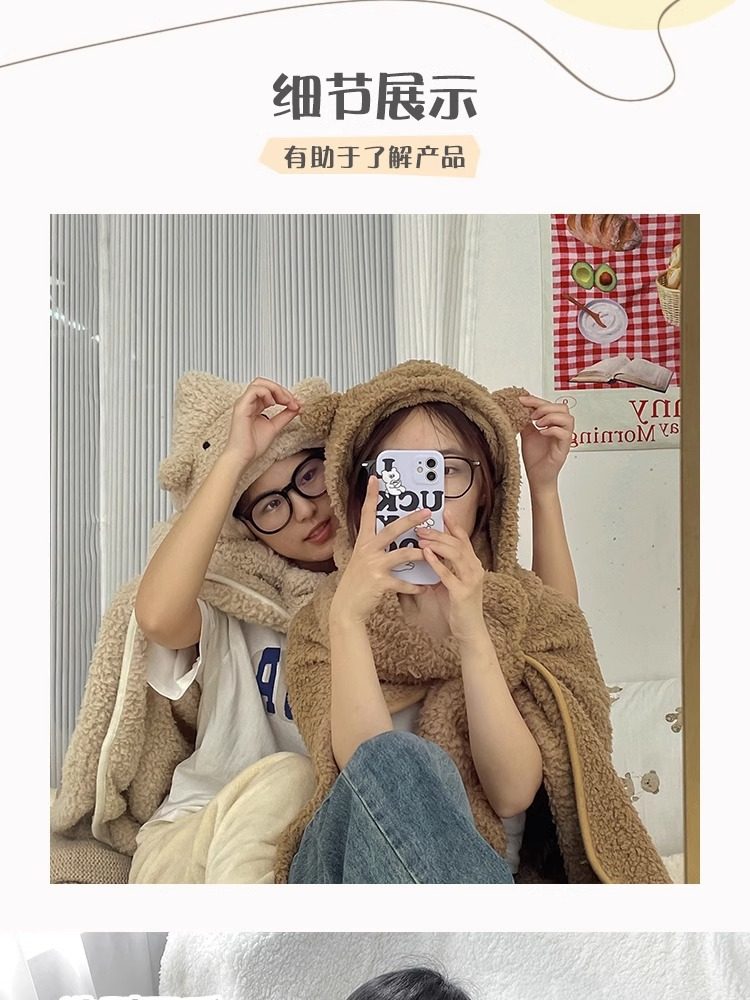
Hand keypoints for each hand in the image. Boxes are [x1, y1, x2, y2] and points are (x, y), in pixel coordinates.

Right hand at [223, 377, 300, 470]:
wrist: (244, 456)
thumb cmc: (253, 445)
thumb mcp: (275, 426)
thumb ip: (285, 416)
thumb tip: (297, 406)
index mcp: (255, 406)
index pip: (270, 391)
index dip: (285, 394)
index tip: (297, 404)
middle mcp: (248, 402)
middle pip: (264, 383)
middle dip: (281, 389)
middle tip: (292, 401)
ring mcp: (244, 403)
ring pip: (259, 383)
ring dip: (276, 389)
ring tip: (284, 401)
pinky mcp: (241, 406)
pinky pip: (254, 390)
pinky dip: (267, 393)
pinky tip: (273, 403)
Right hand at [331, 475, 427, 625]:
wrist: (346, 607)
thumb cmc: (358, 582)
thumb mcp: (362, 560)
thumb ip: (374, 547)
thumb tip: (391, 537)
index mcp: (363, 542)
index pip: (367, 514)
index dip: (371, 496)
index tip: (376, 479)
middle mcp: (367, 550)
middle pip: (392, 529)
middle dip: (411, 519)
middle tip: (427, 512)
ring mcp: (373, 565)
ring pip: (404, 554)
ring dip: (421, 555)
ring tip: (432, 555)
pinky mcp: (380, 582)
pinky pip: (404, 582)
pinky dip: (416, 585)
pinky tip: (424, 587)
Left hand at [415, 509, 485, 643]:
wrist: (469, 631)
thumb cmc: (457, 607)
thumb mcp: (451, 583)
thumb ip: (443, 567)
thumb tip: (424, 553)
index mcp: (472, 565)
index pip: (464, 539)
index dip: (454, 525)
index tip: (443, 511)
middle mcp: (475, 569)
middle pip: (457, 543)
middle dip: (438, 533)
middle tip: (421, 526)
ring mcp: (471, 580)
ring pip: (455, 554)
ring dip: (437, 543)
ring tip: (421, 537)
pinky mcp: (462, 593)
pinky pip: (448, 574)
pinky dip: (436, 562)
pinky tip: (425, 554)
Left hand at [518, 394, 573, 495]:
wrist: (536, 476)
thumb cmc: (535, 457)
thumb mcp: (526, 433)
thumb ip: (526, 420)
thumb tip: (519, 406)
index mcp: (553, 424)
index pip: (550, 405)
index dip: (536, 400)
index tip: (522, 400)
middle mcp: (561, 429)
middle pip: (563, 408)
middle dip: (545, 407)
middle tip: (532, 415)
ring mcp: (563, 439)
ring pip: (568, 419)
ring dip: (551, 417)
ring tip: (537, 424)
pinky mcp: (563, 449)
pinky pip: (565, 434)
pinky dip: (552, 430)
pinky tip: (541, 433)